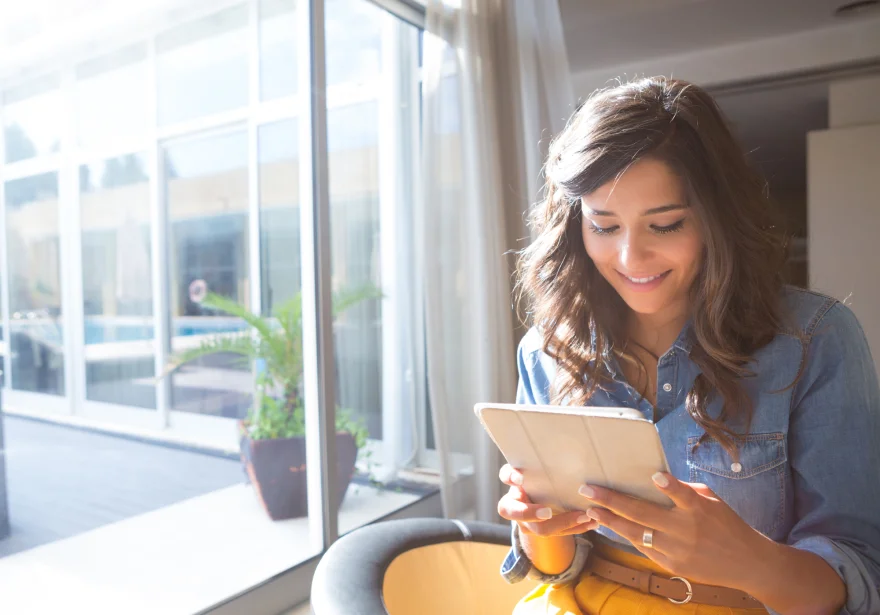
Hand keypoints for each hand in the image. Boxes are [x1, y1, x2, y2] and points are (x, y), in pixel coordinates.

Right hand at [497, 464, 597, 536]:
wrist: (543, 496)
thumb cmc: (543, 474)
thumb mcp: (540, 465)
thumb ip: (544, 457)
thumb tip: (564, 434)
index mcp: (514, 480)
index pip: (506, 477)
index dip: (510, 478)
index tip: (520, 478)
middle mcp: (515, 505)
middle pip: (516, 513)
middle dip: (531, 513)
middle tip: (548, 512)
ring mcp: (528, 522)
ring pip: (541, 529)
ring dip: (564, 523)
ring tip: (585, 516)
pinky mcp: (544, 530)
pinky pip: (559, 534)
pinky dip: (577, 528)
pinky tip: (592, 523)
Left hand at [580, 472, 770, 589]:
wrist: (747, 564)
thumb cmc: (728, 524)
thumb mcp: (713, 502)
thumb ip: (687, 492)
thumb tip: (659, 480)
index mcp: (699, 510)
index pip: (684, 495)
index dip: (670, 486)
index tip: (656, 477)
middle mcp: (686, 530)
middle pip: (644, 514)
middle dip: (612, 500)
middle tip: (588, 490)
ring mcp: (677, 550)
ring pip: (636, 534)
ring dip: (610, 521)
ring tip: (591, 511)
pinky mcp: (672, 565)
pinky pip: (644, 548)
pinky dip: (627, 536)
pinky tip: (611, 526)